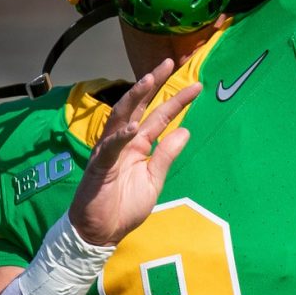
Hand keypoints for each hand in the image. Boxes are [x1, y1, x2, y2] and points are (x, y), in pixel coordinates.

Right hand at [67, 59, 200, 245]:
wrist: (100, 232)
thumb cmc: (123, 206)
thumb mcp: (154, 180)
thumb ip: (166, 156)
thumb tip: (185, 131)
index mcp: (138, 145)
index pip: (159, 116)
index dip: (176, 100)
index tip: (197, 86)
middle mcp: (123, 142)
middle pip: (138, 105)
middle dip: (152, 83)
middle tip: (168, 62)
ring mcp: (109, 151)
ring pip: (120, 117)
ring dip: (133, 98)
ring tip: (148, 80)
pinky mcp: (99, 167)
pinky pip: (109, 148)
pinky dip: (120, 137)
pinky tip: (133, 128)